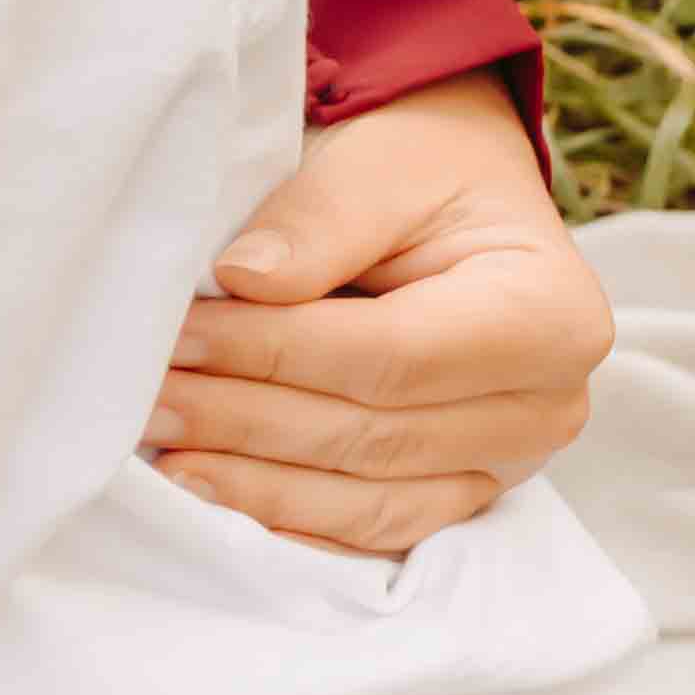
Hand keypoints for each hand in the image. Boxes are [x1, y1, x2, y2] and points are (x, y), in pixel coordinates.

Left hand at [149, 74, 615, 556]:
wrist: (452, 198)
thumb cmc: (421, 171)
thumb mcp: (378, 164)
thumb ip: (317, 221)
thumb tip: (243, 281)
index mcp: (549, 316)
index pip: (390, 356)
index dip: (274, 353)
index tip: (179, 338)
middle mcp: (547, 406)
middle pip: (374, 435)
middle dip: (246, 420)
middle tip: (145, 401)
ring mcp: (509, 463)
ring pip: (371, 501)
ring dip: (256, 486)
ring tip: (163, 456)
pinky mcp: (463, 493)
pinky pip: (375, 530)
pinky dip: (292, 523)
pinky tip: (216, 505)